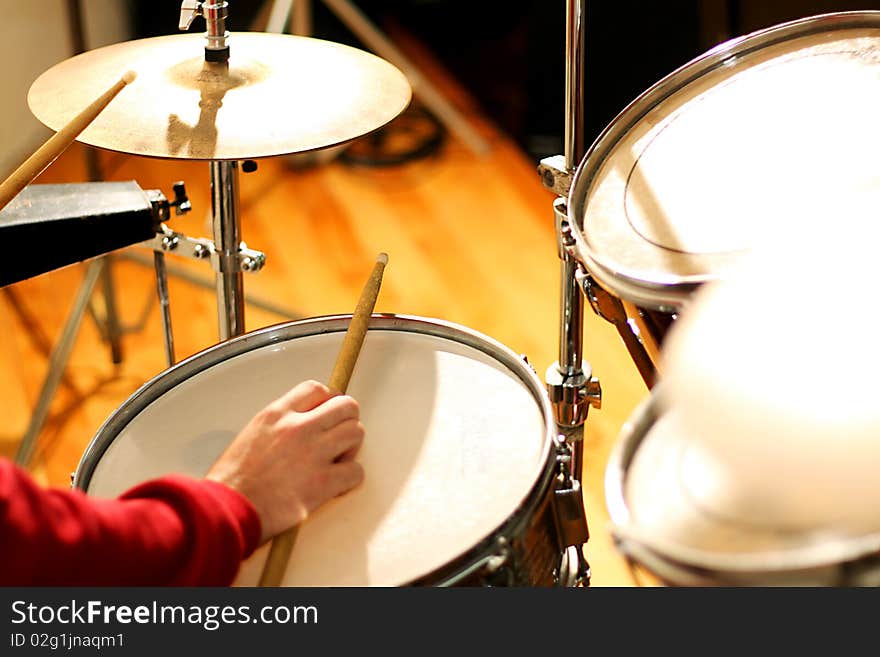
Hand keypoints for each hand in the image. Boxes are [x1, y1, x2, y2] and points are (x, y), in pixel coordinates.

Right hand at [206, 380, 364, 542]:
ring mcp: (313, 453)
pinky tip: (336, 486)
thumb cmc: (231, 482)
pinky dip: (351, 478)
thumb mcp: (251, 435)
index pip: (316, 389)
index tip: (327, 415)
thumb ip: (278, 426)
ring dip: (351, 448)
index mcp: (277, 414)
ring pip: (356, 432)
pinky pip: (356, 471)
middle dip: (347, 421)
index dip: (328, 401)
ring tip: (338, 462)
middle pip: (346, 406)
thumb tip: (298, 428)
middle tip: (338, 439)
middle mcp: (298, 427)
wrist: (227, 510)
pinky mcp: (323, 482)